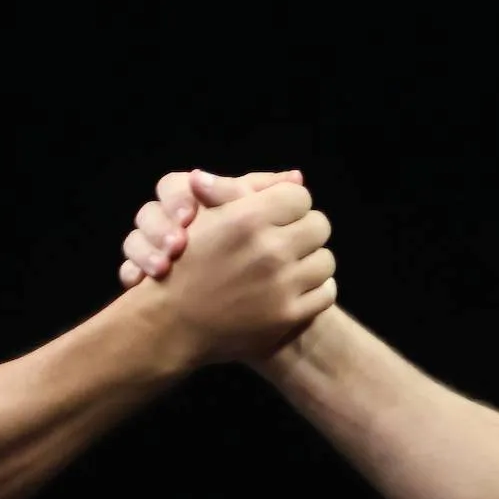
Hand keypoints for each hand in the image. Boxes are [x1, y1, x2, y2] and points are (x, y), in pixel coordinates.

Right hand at [136, 179, 335, 364]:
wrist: (172, 321)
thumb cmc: (187, 261)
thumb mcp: (208, 216)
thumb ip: (249, 190)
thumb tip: (297, 177)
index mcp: (248, 219)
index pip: (300, 197)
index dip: (290, 204)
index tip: (280, 215)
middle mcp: (268, 251)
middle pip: (319, 226)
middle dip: (304, 229)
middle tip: (288, 240)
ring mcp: (281, 286)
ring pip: (326, 260)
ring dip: (311, 260)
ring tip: (291, 265)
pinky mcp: (288, 316)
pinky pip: (326, 293)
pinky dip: (315, 289)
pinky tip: (296, 288)